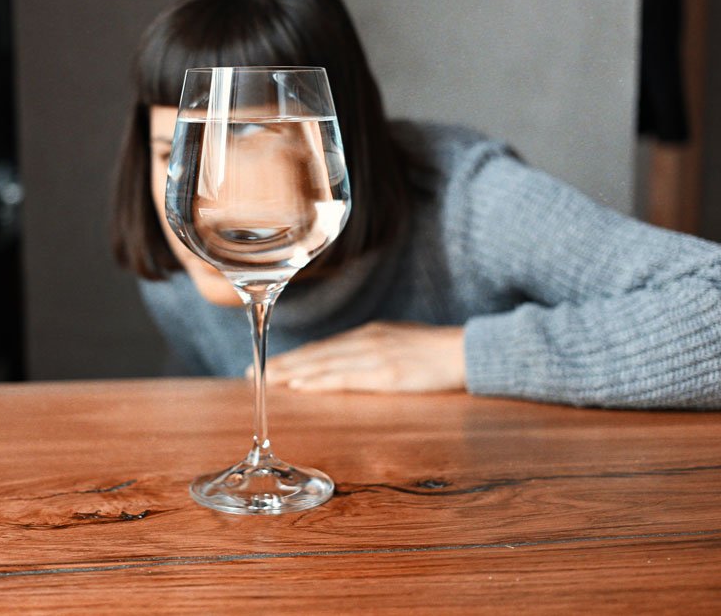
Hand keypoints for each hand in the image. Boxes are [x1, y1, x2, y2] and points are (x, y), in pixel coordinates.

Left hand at [264, 321, 466, 392]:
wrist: (468, 351)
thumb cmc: (437, 353)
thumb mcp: (399, 343)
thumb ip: (372, 351)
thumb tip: (347, 364)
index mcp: (368, 334)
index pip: (322, 348)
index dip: (295, 357)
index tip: (269, 364)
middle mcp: (365, 341)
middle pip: (315, 354)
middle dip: (283, 365)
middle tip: (252, 373)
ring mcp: (373, 356)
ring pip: (322, 365)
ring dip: (292, 373)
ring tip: (267, 381)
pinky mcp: (385, 374)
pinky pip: (344, 378)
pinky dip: (318, 381)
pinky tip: (300, 386)